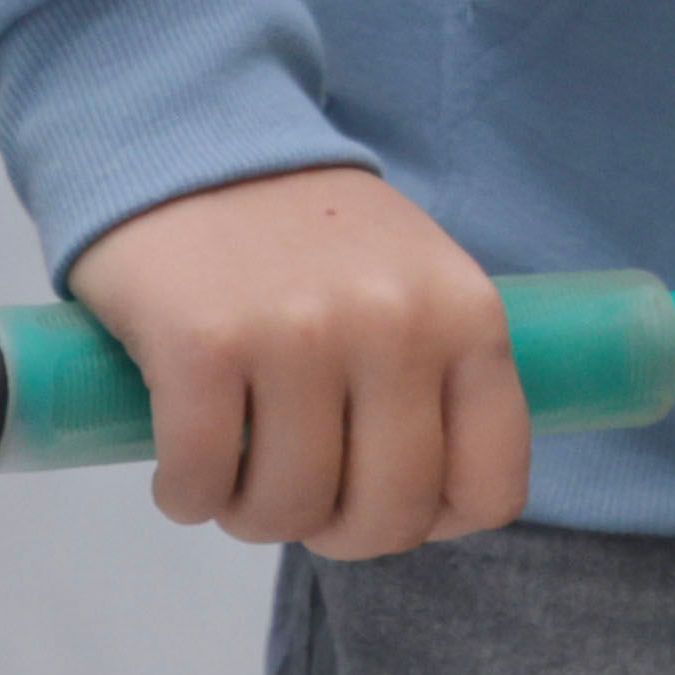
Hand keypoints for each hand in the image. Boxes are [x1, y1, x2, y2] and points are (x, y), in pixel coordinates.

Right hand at [64, 164, 530, 555]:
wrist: (194, 140)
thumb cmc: (310, 236)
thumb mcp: (416, 283)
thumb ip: (437, 373)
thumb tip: (428, 504)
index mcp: (469, 319)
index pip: (490, 485)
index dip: (433, 524)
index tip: (384, 504)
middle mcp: (396, 328)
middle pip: (384, 515)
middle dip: (335, 534)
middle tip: (297, 501)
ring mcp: (300, 335)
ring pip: (288, 508)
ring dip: (251, 517)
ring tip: (235, 477)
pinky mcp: (203, 343)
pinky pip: (200, 480)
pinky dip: (185, 497)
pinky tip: (183, 472)